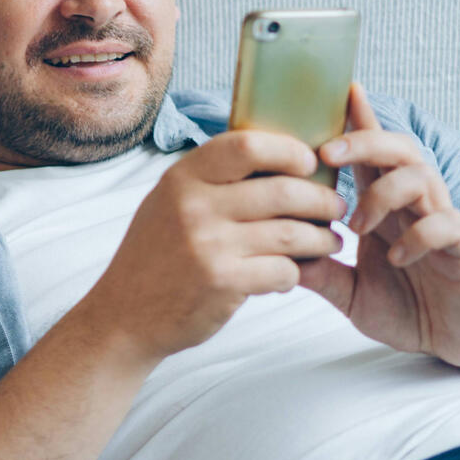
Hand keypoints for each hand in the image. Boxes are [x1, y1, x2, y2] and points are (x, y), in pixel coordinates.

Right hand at [83, 130, 347, 364]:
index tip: (308, 164)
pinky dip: (296, 273)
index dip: (289, 151)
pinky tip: (290, 274)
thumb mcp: (168, 203)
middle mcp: (194, 206)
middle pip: (283, 190)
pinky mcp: (223, 282)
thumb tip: (275, 156)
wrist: (125, 315)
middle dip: (322, 201)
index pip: (248, 145)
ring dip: (321, 239)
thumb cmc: (155, 256)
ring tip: (328, 242)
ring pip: (293, 233)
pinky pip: (284, 270)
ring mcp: (208, 244)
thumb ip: (210, 180)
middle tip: (334, 209)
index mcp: (182, 179)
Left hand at [297, 84, 459, 377]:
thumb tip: (271, 253)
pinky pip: (444, 223)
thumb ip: (317, 272)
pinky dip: (416, 236)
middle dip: (361, 141)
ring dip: (381, 193)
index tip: (339, 89)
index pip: (370, 154)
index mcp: (385, 206)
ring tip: (357, 227)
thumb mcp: (349, 292)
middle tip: (325, 154)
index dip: (358, 120)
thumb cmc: (407, 308)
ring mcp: (440, 222)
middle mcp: (414, 205)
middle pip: (397, 149)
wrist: (456, 341)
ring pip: (420, 176)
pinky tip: (395, 259)